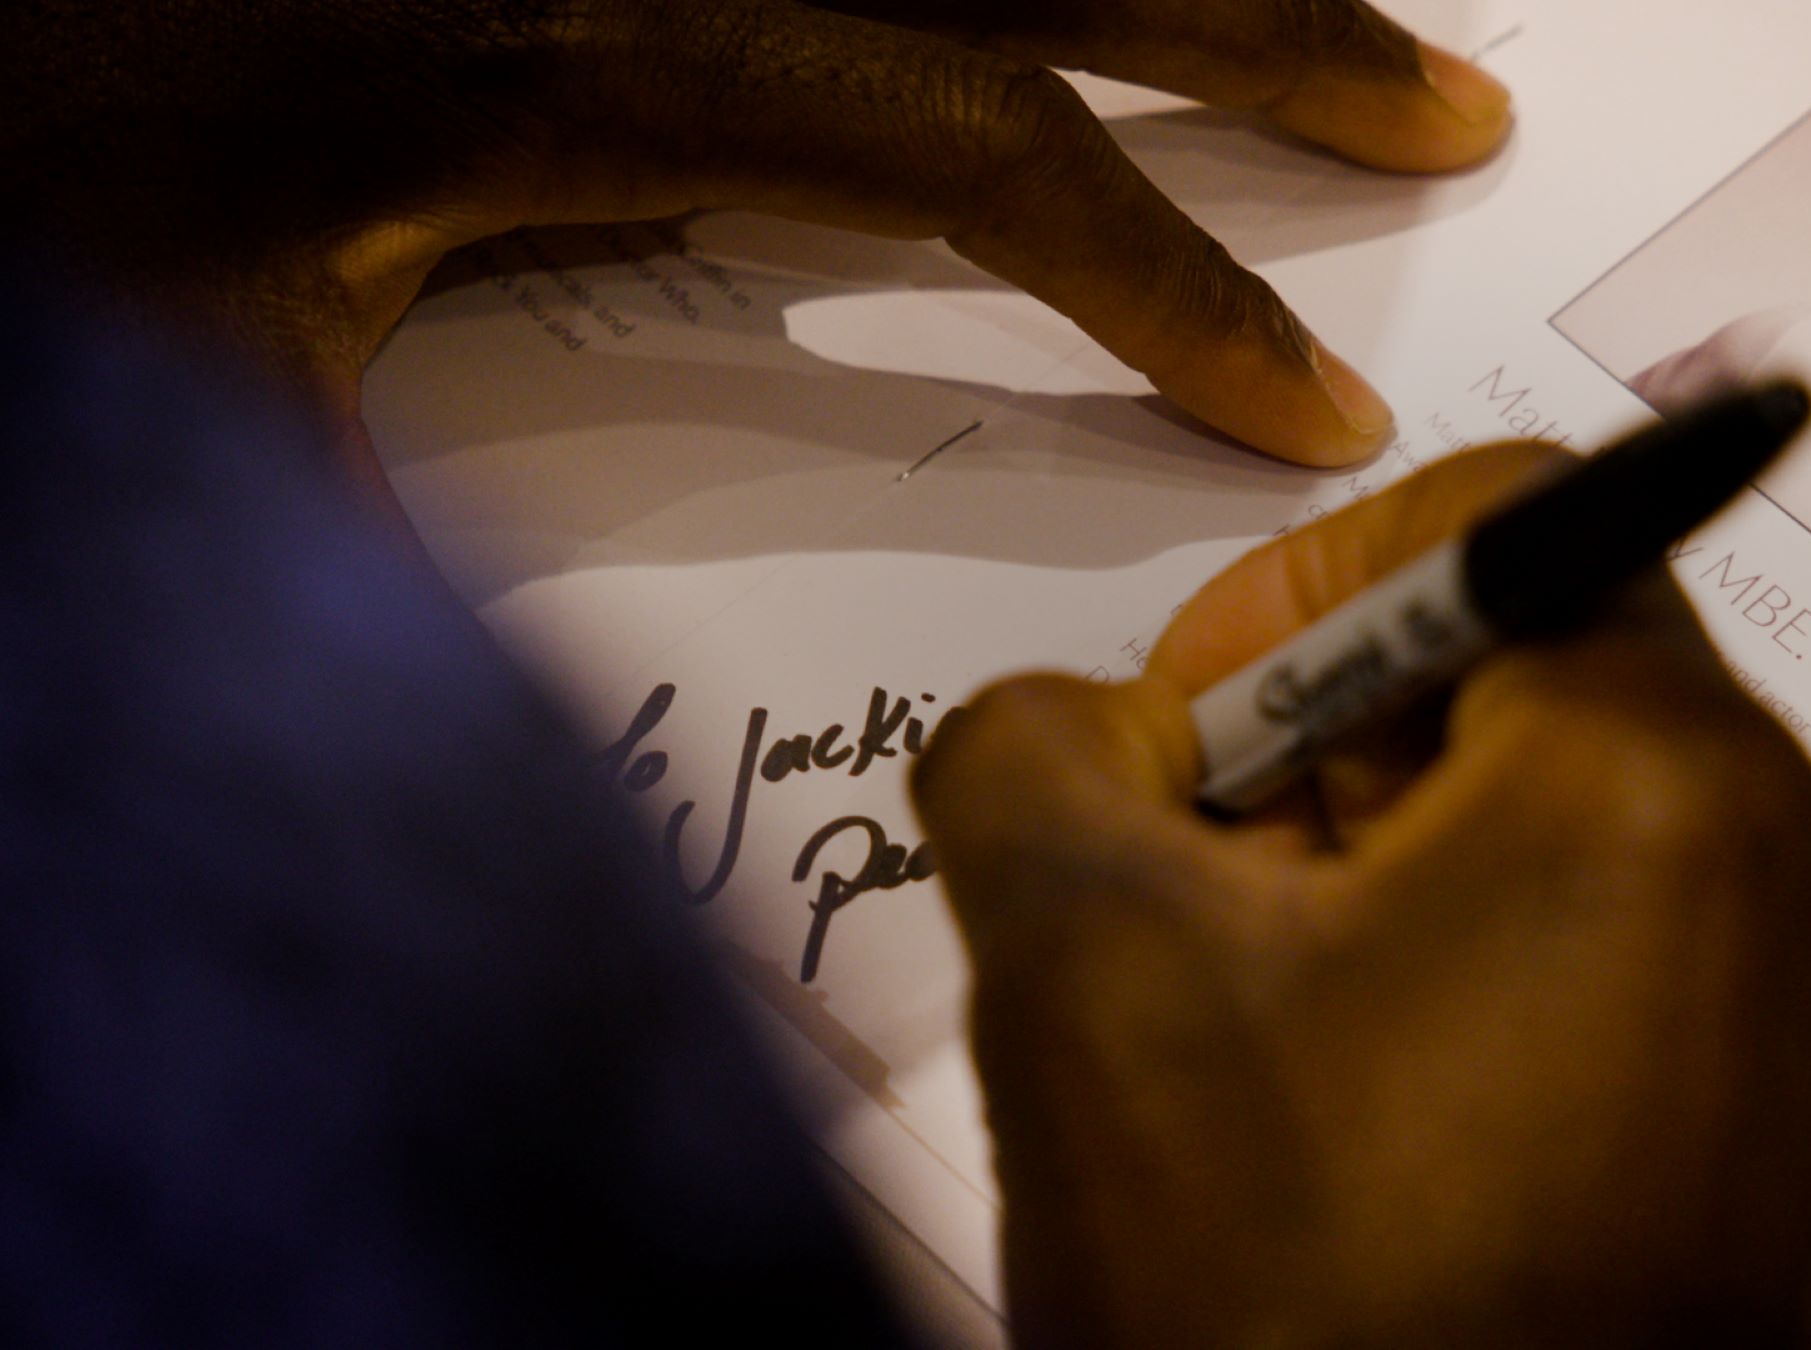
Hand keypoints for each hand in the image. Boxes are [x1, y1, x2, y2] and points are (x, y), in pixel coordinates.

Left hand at [5, 0, 1508, 511]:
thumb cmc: (25, 168)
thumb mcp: (196, 415)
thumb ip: (396, 588)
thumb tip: (546, 807)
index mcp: (569, 39)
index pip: (965, 143)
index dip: (1164, 276)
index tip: (1305, 400)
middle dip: (1268, 26)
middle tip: (1439, 100)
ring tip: (1335, 20)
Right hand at [912, 444, 1810, 1345]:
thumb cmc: (1292, 1311)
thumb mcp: (1081, 984)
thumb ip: (1038, 749)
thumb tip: (1093, 725)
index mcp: (1680, 793)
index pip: (1493, 525)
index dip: (1301, 604)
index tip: (1202, 749)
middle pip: (1567, 704)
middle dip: (1364, 778)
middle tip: (1233, 919)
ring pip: (1642, 860)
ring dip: (1464, 904)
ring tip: (1332, 1059)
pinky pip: (1726, 1007)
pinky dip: (1582, 1020)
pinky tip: (1463, 1154)